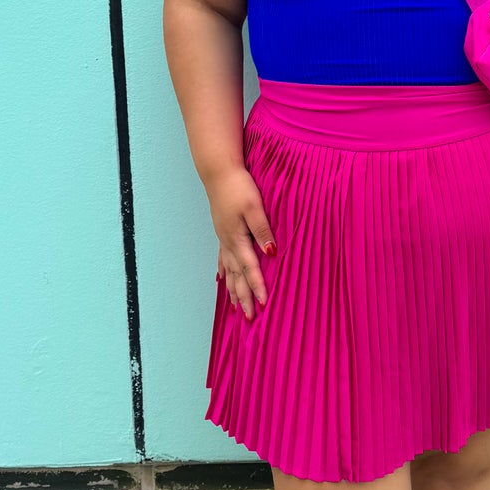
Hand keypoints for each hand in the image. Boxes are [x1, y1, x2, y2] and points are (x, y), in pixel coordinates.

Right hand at [208, 166, 276, 322]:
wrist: (219, 172)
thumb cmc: (239, 187)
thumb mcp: (255, 208)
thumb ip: (263, 231)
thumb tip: (271, 254)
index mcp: (238, 238)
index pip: (250, 269)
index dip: (258, 287)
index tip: (264, 305)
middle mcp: (228, 242)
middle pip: (237, 276)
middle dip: (244, 297)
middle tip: (249, 318)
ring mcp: (223, 237)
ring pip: (229, 270)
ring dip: (233, 289)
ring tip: (236, 307)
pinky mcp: (222, 231)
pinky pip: (222, 258)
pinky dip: (224, 272)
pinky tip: (222, 279)